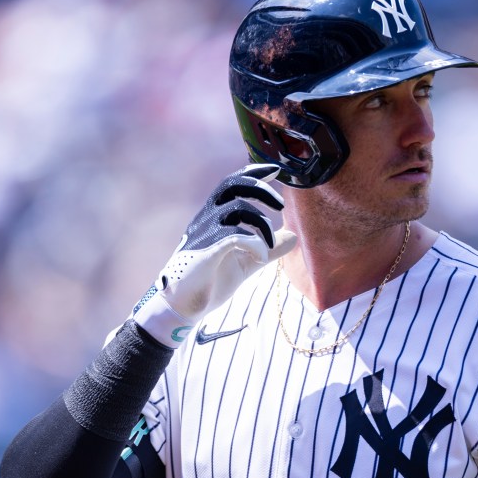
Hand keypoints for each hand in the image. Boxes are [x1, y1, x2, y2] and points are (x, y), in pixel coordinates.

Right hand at [131, 164, 296, 346]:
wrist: (184, 307)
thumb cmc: (211, 281)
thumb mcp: (246, 262)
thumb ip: (268, 248)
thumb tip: (293, 236)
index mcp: (214, 217)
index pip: (232, 183)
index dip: (253, 172)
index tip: (275, 170)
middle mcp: (207, 219)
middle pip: (233, 185)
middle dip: (260, 188)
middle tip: (281, 204)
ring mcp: (205, 233)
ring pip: (237, 207)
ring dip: (262, 223)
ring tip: (269, 246)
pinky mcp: (206, 251)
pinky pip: (236, 235)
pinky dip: (255, 244)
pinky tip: (261, 258)